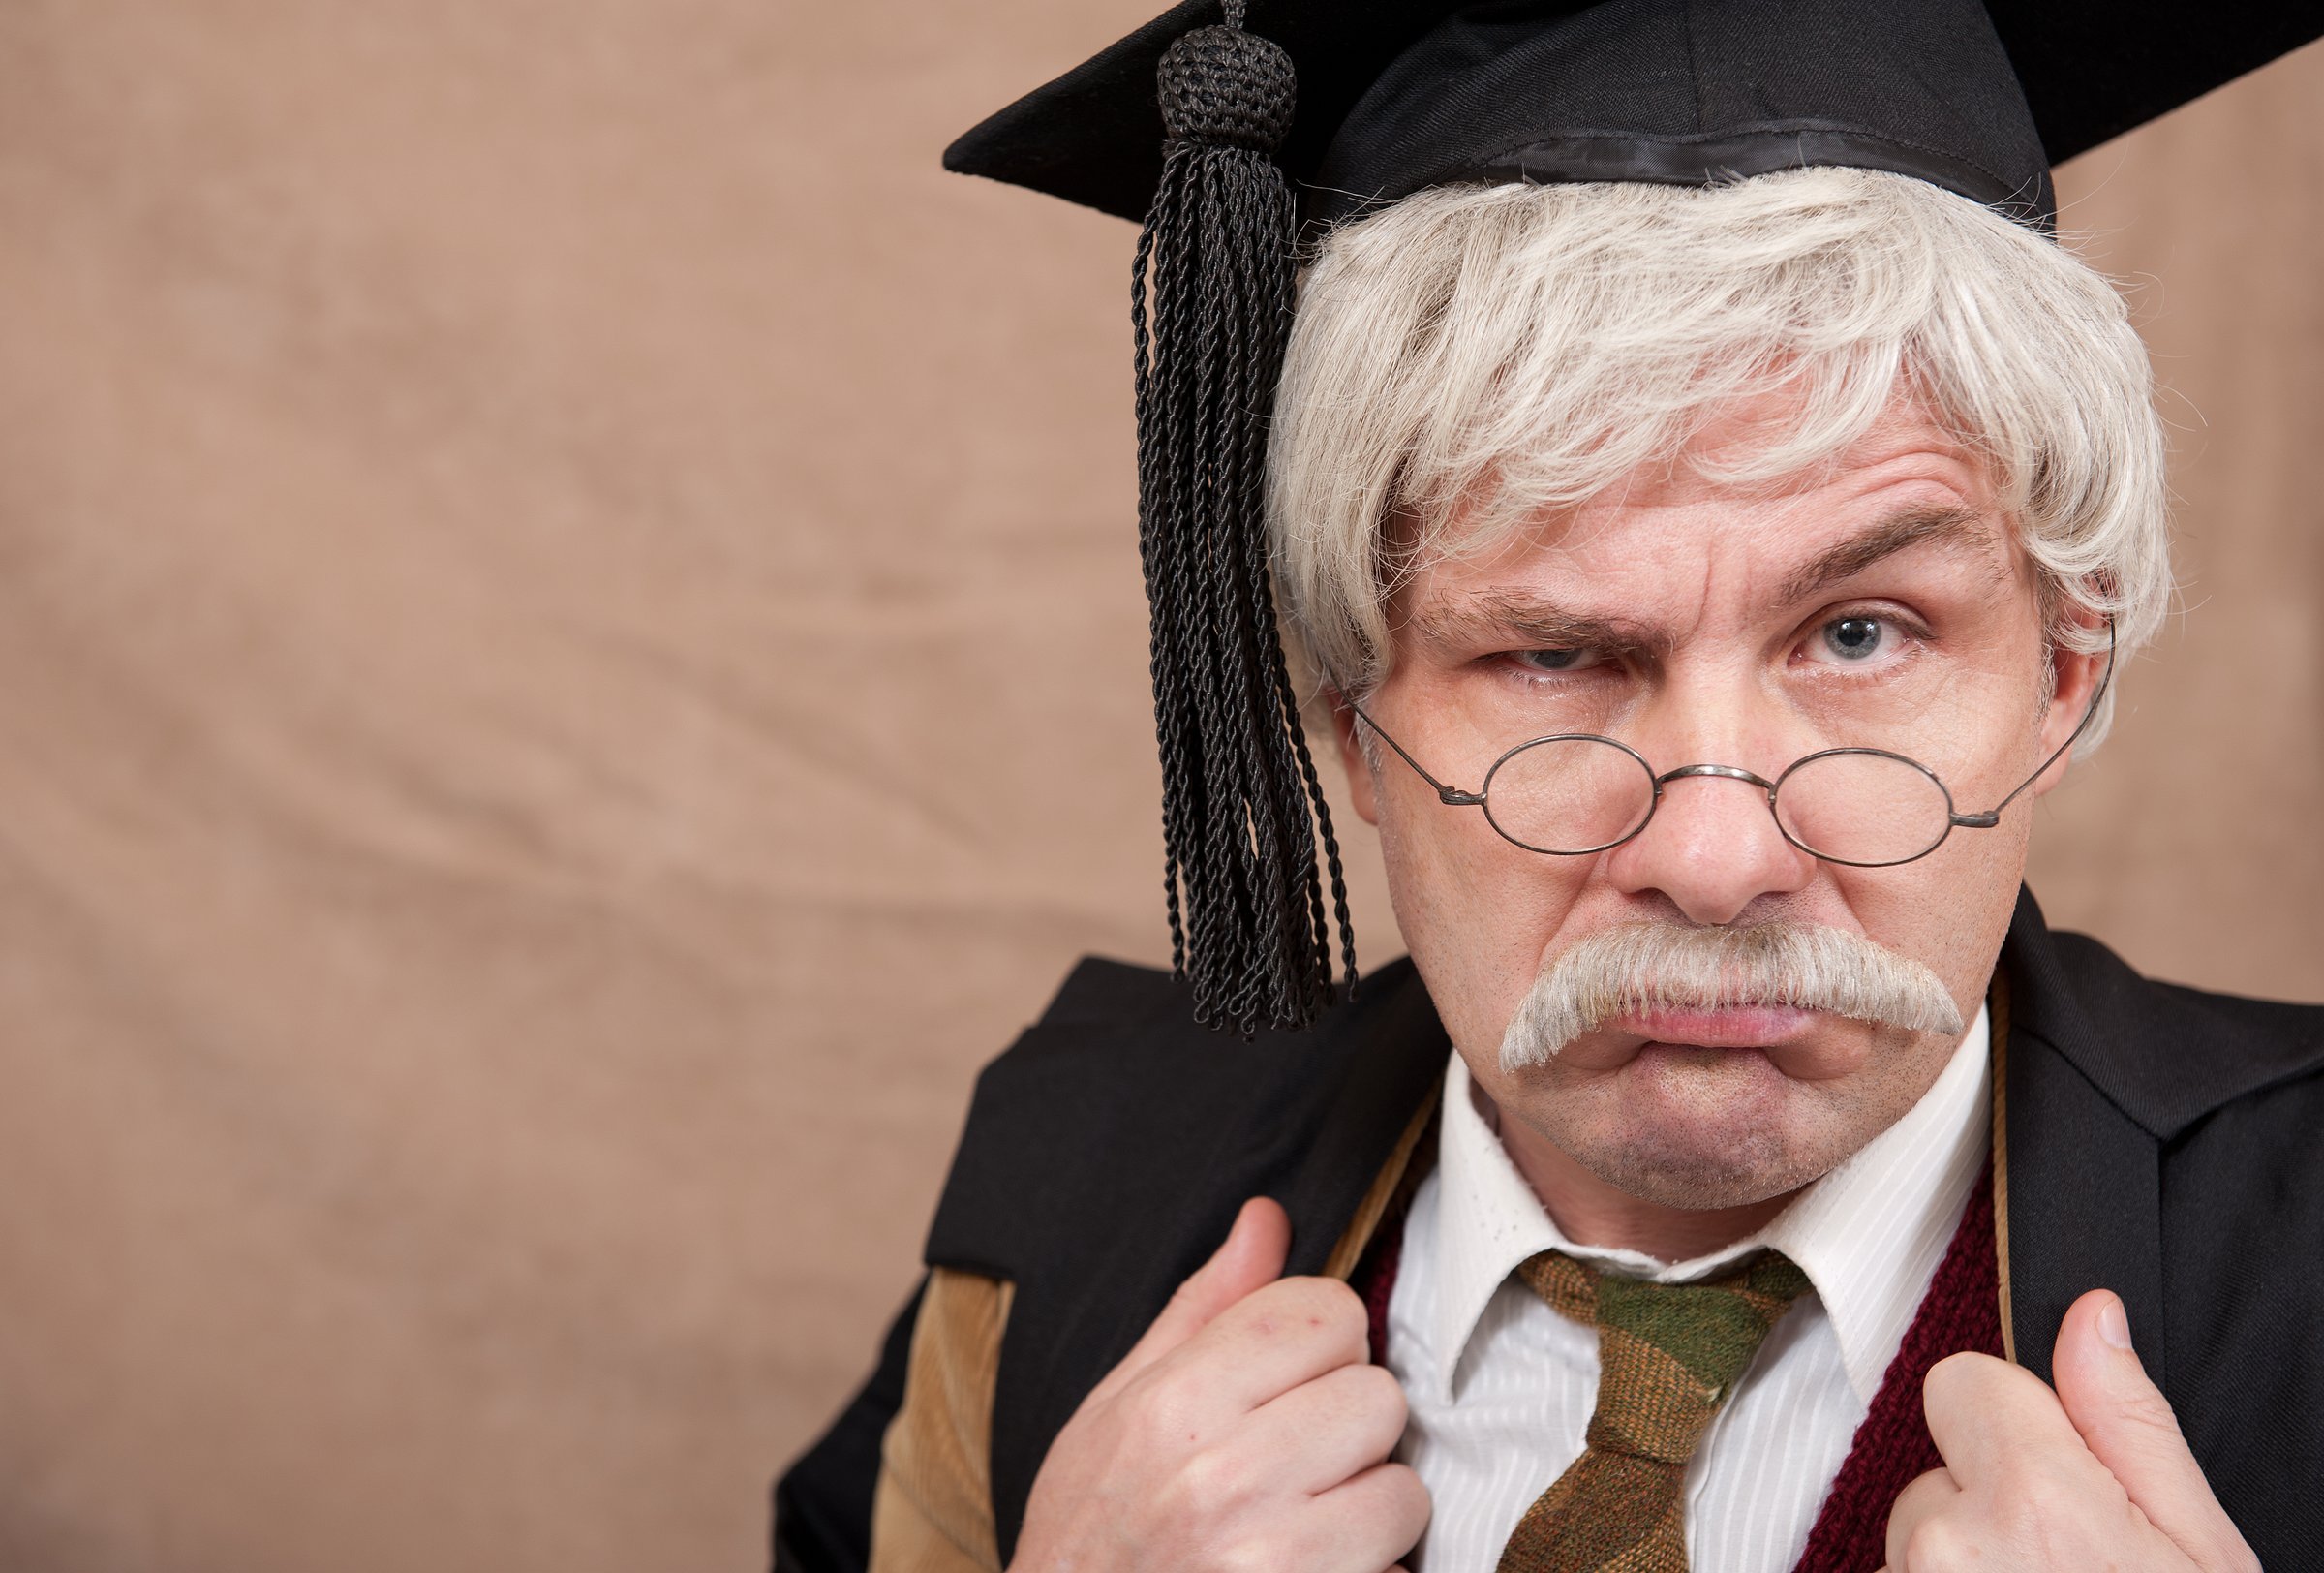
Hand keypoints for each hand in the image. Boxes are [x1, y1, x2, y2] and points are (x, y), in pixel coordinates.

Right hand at [1008, 1196, 1428, 1572]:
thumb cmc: (1090, 1527)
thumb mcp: (1118, 1405)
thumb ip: (1204, 1309)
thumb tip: (1267, 1219)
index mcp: (1176, 1403)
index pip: (1326, 1311)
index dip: (1322, 1342)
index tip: (1291, 1380)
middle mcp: (1224, 1477)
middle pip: (1378, 1395)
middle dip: (1348, 1426)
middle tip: (1294, 1460)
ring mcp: (1272, 1558)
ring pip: (1402, 1489)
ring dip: (1366, 1507)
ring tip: (1301, 1523)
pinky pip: (1399, 1568)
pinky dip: (1368, 1571)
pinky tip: (1310, 1570)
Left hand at [1883, 1288, 2257, 1570]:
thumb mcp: (2197, 1547)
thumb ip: (2128, 1425)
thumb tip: (2091, 1315)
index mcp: (2033, 1498)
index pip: (1963, 1380)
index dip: (2017, 1425)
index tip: (2063, 1482)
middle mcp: (1948, 1541)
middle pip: (1939, 1460)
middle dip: (1989, 1497)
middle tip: (2063, 1559)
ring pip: (1920, 1528)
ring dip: (1967, 1554)